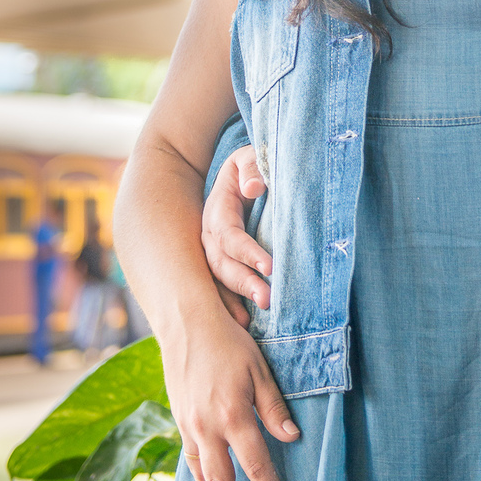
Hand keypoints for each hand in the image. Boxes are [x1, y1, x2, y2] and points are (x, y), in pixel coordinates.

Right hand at [163, 306, 298, 480]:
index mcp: (233, 414)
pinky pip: (190, 462)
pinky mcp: (180, 422)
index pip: (256, 464)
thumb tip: (292, 438)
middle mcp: (208, 427)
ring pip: (202, 478)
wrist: (186, 324)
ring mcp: (190, 427)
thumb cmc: (229, 342)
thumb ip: (274, 407)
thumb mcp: (259, 369)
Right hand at [201, 146, 271, 327]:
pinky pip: (220, 286)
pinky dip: (229, 305)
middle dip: (243, 283)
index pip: (230, 235)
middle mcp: (210, 233)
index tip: (271, 268)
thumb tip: (254, 188)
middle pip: (221, 263)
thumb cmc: (251, 165)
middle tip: (267, 299)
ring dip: (236, 298)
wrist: (240, 172)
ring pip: (219, 278)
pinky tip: (243, 323)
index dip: (248, 252)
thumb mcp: (250, 157)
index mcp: (217, 209)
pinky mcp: (221, 260)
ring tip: (254, 318)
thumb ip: (252, 168)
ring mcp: (212, 250)